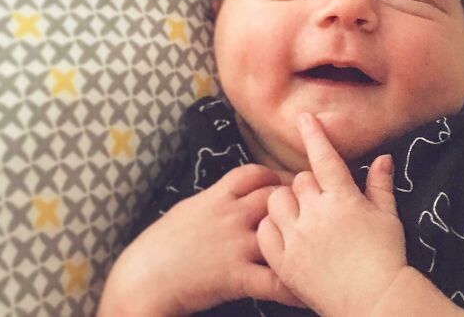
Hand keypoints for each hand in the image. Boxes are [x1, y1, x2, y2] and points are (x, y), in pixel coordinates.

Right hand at [98, 164, 300, 316]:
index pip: (254, 173)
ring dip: (302, 236)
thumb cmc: (158, 246)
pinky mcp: (236, 276)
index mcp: (217, 196)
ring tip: (321, 243)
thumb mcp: (186, 210)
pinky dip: (293, 286)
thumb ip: (213, 200)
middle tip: (312, 210)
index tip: (286, 184)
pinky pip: (274, 280)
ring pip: (282, 229)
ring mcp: (236, 244)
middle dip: (296, 200)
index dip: (273, 176)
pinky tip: (308, 290)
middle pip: (275, 195)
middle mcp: (230, 214)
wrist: (142, 279)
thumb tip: (230, 195)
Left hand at [257, 113, 407, 316]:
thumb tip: (383, 157)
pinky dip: (272, 227)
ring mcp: (298, 238)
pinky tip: (285, 232)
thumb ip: (380, 184)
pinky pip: (266, 231)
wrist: (374, 303)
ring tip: (300, 214)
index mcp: (343, 198)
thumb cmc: (386, 258)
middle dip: (308, 185)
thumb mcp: (388, 216)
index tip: (304, 118)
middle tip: (320, 201)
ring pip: (277, 201)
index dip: (314, 134)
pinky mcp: (285, 262)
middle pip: (299, 180)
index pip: (324, 157)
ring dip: (286, 202)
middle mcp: (317, 213)